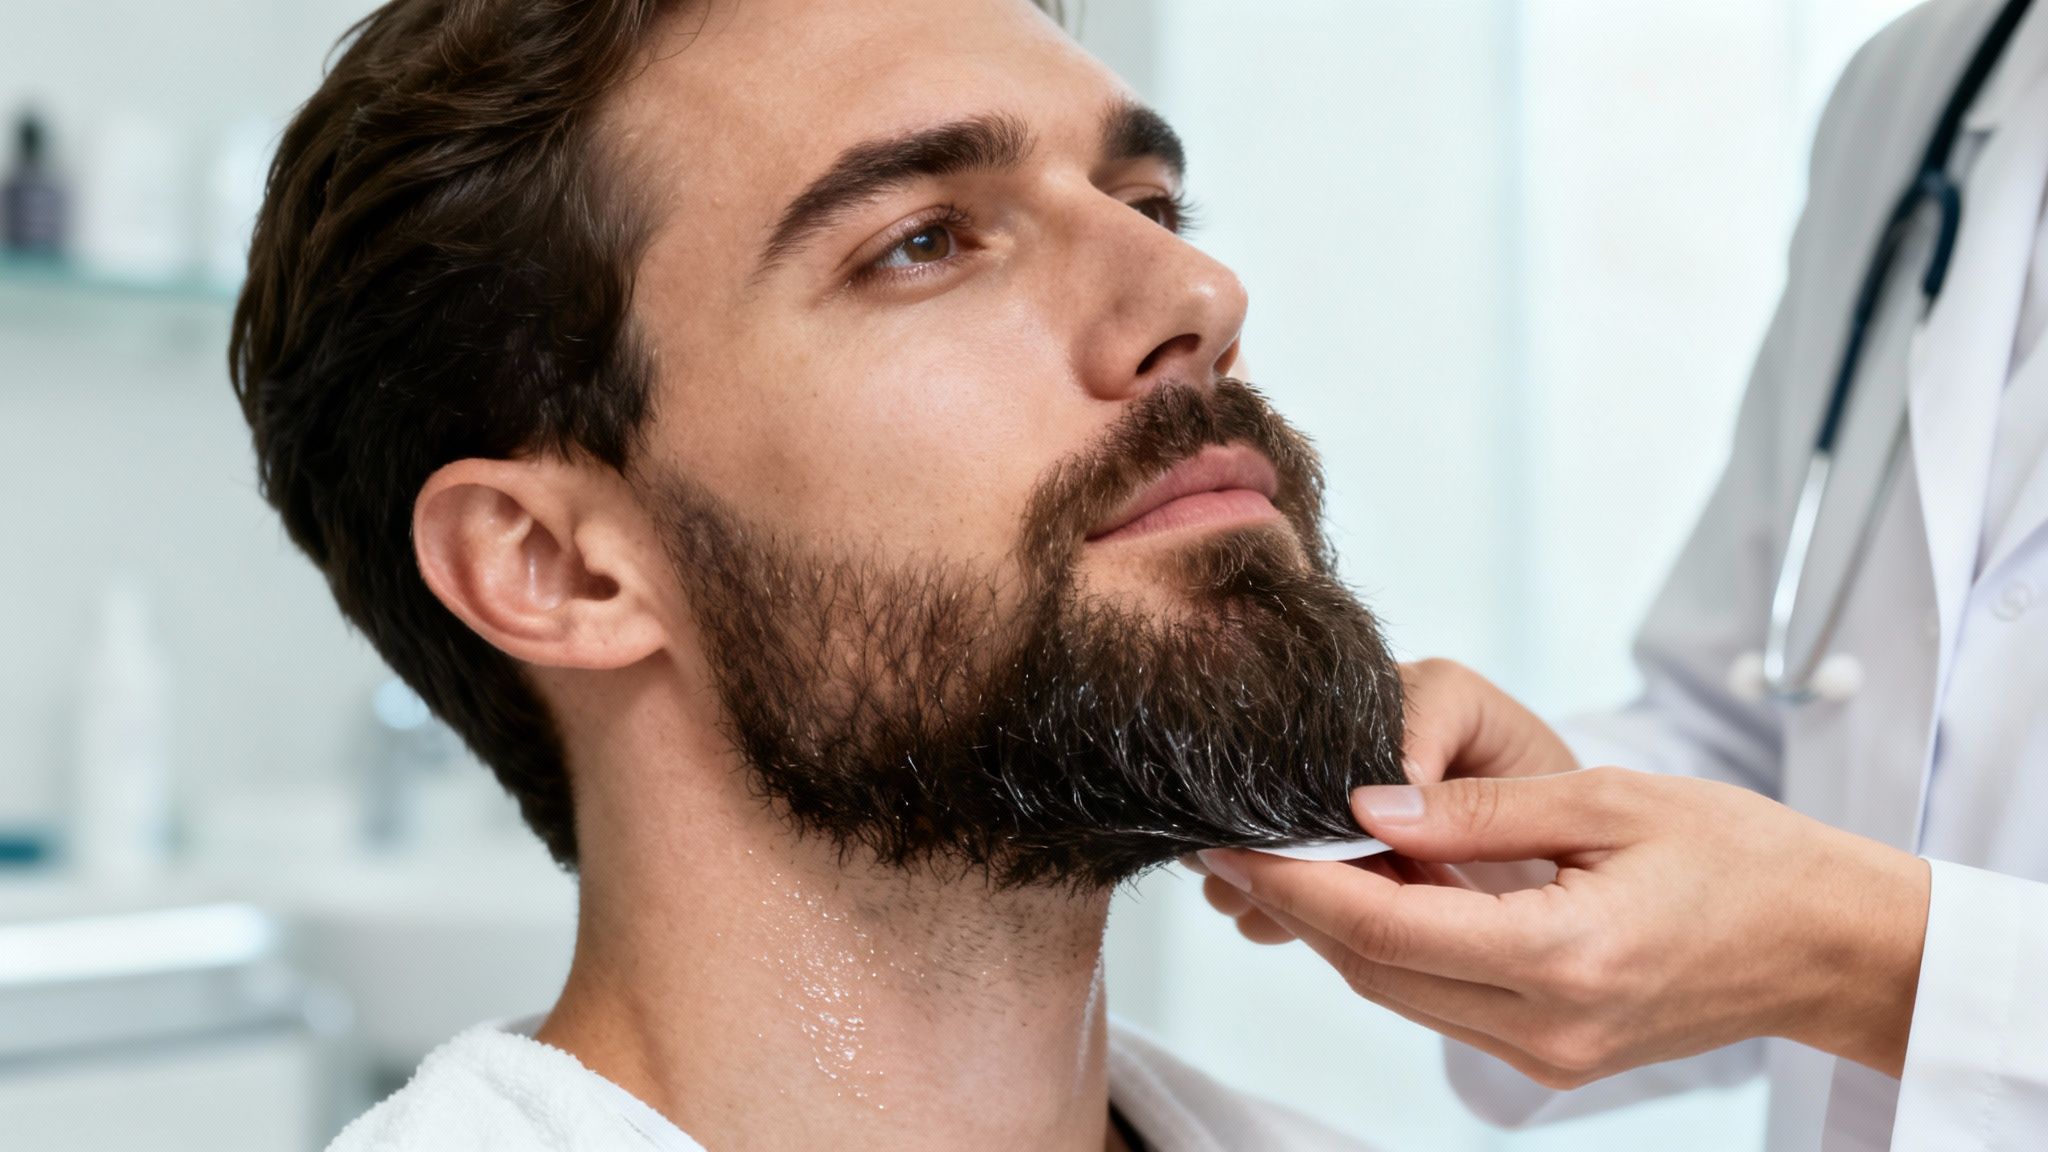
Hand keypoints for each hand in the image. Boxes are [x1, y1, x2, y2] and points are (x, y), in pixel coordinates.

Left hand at [1196, 768, 1931, 1086]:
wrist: (1831, 942)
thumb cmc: (1741, 853)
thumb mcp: (1609, 800)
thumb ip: (1477, 810)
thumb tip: (1365, 808)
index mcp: (1566, 957)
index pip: (1385, 931)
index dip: (1295, 886)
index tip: (1232, 839)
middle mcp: (1548, 1027)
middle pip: (1375, 973)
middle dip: (1296, 908)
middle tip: (1233, 842)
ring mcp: (1551, 1055)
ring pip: (1402, 994)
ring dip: (1339, 931)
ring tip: (1287, 859)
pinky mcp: (1555, 1056)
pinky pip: (1445, 1004)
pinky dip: (1397, 951)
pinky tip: (1373, 895)